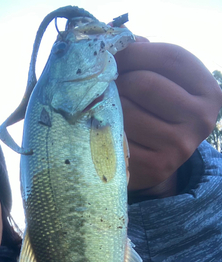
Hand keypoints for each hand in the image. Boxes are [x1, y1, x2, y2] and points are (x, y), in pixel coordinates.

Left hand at [114, 39, 221, 195]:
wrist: (157, 161)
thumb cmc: (157, 114)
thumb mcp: (164, 83)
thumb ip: (148, 59)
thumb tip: (121, 42)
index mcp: (208, 92)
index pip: (170, 58)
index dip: (136, 52)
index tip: (115, 55)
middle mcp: (201, 120)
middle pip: (144, 84)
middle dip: (118, 81)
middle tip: (108, 87)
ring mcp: (179, 146)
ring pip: (127, 111)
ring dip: (107, 106)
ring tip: (107, 108)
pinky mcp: (155, 167)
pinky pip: (118, 137)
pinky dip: (104, 130)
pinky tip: (105, 130)